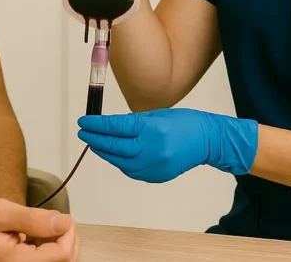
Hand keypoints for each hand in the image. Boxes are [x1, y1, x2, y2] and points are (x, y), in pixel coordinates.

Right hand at [0, 198, 77, 261]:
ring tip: (40, 229)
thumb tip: (64, 222)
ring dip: (56, 245)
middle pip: (64, 261)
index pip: (63, 253)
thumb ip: (33, 218)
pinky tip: (33, 239)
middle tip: (55, 221)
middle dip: (65, 239)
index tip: (62, 217)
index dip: (69, 232)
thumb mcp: (0, 213)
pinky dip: (45, 251)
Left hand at [77, 108, 257, 182]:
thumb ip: (133, 122)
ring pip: (119, 161)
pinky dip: (119, 162)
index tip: (83, 121)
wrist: (207, 141)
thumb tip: (111, 127)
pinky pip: (131, 170)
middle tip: (83, 132)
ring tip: (94, 143)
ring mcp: (153, 166)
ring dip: (104, 152)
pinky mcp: (156, 176)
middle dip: (95, 139)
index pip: (116, 127)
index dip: (97, 124)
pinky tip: (112, 155)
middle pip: (114, 146)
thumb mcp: (157, 115)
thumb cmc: (184, 122)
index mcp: (151, 129)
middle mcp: (151, 149)